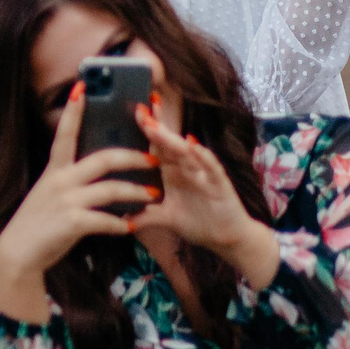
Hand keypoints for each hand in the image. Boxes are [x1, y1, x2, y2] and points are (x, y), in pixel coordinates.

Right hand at [0, 85, 159, 322]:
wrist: (19, 253)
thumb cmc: (39, 223)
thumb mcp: (50, 194)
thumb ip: (72, 180)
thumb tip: (102, 172)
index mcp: (54, 170)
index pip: (65, 133)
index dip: (74, 111)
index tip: (83, 86)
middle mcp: (60, 180)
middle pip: (104, 158)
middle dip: (133, 157)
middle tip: (154, 159)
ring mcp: (66, 201)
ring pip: (112, 189)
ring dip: (137, 193)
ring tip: (154, 196)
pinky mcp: (72, 223)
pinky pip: (107, 220)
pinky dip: (121, 224)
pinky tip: (130, 226)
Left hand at [129, 104, 278, 287]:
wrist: (228, 238)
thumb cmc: (200, 223)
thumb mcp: (167, 219)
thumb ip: (145, 216)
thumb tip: (121, 220)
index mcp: (173, 173)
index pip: (157, 147)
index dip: (147, 130)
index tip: (134, 113)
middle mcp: (187, 168)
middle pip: (169, 143)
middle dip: (156, 127)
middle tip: (141, 111)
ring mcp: (204, 173)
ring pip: (186, 152)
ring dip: (171, 139)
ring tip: (156, 127)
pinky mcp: (219, 183)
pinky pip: (211, 167)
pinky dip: (202, 155)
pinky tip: (193, 145)